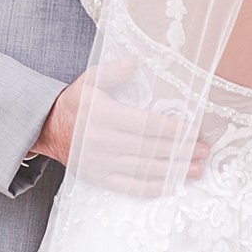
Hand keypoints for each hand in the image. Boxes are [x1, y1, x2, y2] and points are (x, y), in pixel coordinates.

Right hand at [30, 64, 208, 197]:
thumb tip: (133, 63)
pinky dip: (152, 188)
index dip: (172, 129)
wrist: (47, 129)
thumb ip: (111, 72)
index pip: (146, 124)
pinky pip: (129, 186)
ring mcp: (101, 163)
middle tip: (205, 150)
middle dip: (180, 150)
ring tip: (197, 168)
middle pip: (150, 148)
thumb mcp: (88, 80)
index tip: (194, 131)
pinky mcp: (99, 178)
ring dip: (173, 170)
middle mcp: (103, 141)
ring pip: (144, 168)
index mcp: (103, 116)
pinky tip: (172, 185)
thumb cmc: (74, 103)